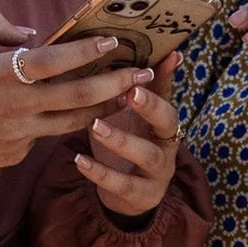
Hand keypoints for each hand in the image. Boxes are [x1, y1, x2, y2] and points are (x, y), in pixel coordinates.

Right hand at [0, 12, 145, 189]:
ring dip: (106, 108)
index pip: (54, 62)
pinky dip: (61, 122)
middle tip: (146, 72)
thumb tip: (32, 33)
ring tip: (132, 94)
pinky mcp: (16, 156)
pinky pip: (45, 135)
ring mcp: (18, 136)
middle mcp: (15, 108)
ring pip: (73, 123)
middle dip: (118, 84)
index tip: (114, 42)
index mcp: (1, 75)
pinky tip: (80, 113)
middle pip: (79, 98)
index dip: (87, 52)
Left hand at [75, 51, 179, 217]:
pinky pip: (123, 185)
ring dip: (122, 139)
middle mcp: (168, 144)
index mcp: (164, 120)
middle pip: (169, 122)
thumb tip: (144, 50)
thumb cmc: (129, 142)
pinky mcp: (142, 196)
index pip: (169, 93)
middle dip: (151, 107)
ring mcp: (159, 172)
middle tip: (129, 92)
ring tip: (95, 125)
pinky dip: (100, 173)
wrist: (129, 195)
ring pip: (147, 155)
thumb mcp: (132, 115)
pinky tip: (79, 160)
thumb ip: (135, 86)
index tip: (157, 62)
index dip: (166, 78)